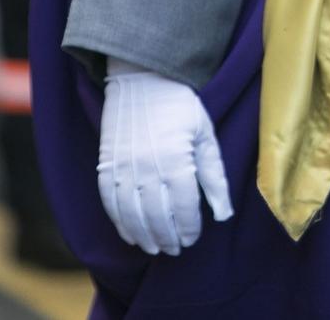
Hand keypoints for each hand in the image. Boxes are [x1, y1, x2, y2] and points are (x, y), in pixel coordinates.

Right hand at [97, 62, 233, 255]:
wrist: (142, 79)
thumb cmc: (180, 106)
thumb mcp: (205, 136)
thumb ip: (214, 177)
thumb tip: (224, 214)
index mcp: (177, 162)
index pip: (184, 209)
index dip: (189, 229)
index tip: (192, 238)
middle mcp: (147, 169)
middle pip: (157, 218)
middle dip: (167, 238)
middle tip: (174, 250)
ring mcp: (123, 168)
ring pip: (132, 216)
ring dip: (143, 236)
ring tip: (154, 248)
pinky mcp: (106, 165)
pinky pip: (110, 203)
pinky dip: (120, 223)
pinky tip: (130, 234)